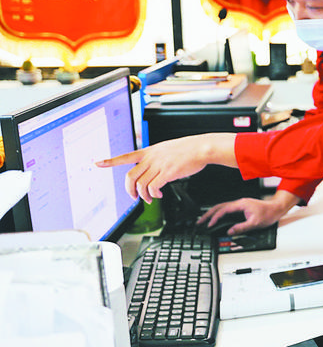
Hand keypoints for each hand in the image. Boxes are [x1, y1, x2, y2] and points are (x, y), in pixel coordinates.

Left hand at [96, 133, 236, 202]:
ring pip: (141, 185)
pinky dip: (154, 194)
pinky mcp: (167, 173)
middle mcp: (151, 158)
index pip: (125, 156)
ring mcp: (158, 165)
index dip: (110, 161)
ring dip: (144, 195)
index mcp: (149, 151)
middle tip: (134, 196)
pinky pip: (153, 187)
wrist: (202, 148)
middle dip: (129, 190)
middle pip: (130, 176)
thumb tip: (152, 173)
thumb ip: (157, 159)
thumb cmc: (188, 150)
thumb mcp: (167, 149)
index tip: (97, 163)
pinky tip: (159, 194)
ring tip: (150, 198)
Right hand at [197, 193, 296, 234]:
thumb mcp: (255, 223)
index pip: (223, 210)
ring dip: (212, 213)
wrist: (276, 209)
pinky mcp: (240, 207)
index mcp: (240, 204)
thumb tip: (230, 231)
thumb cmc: (268, 214)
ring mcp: (239, 204)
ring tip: (204, 220)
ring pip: (221, 207)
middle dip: (208, 214)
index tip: (209, 225)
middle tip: (199, 222)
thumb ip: (241, 227)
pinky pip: (226, 209)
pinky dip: (218, 213)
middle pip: (219, 207)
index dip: (215, 218)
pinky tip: (215, 218)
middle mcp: (238, 203)